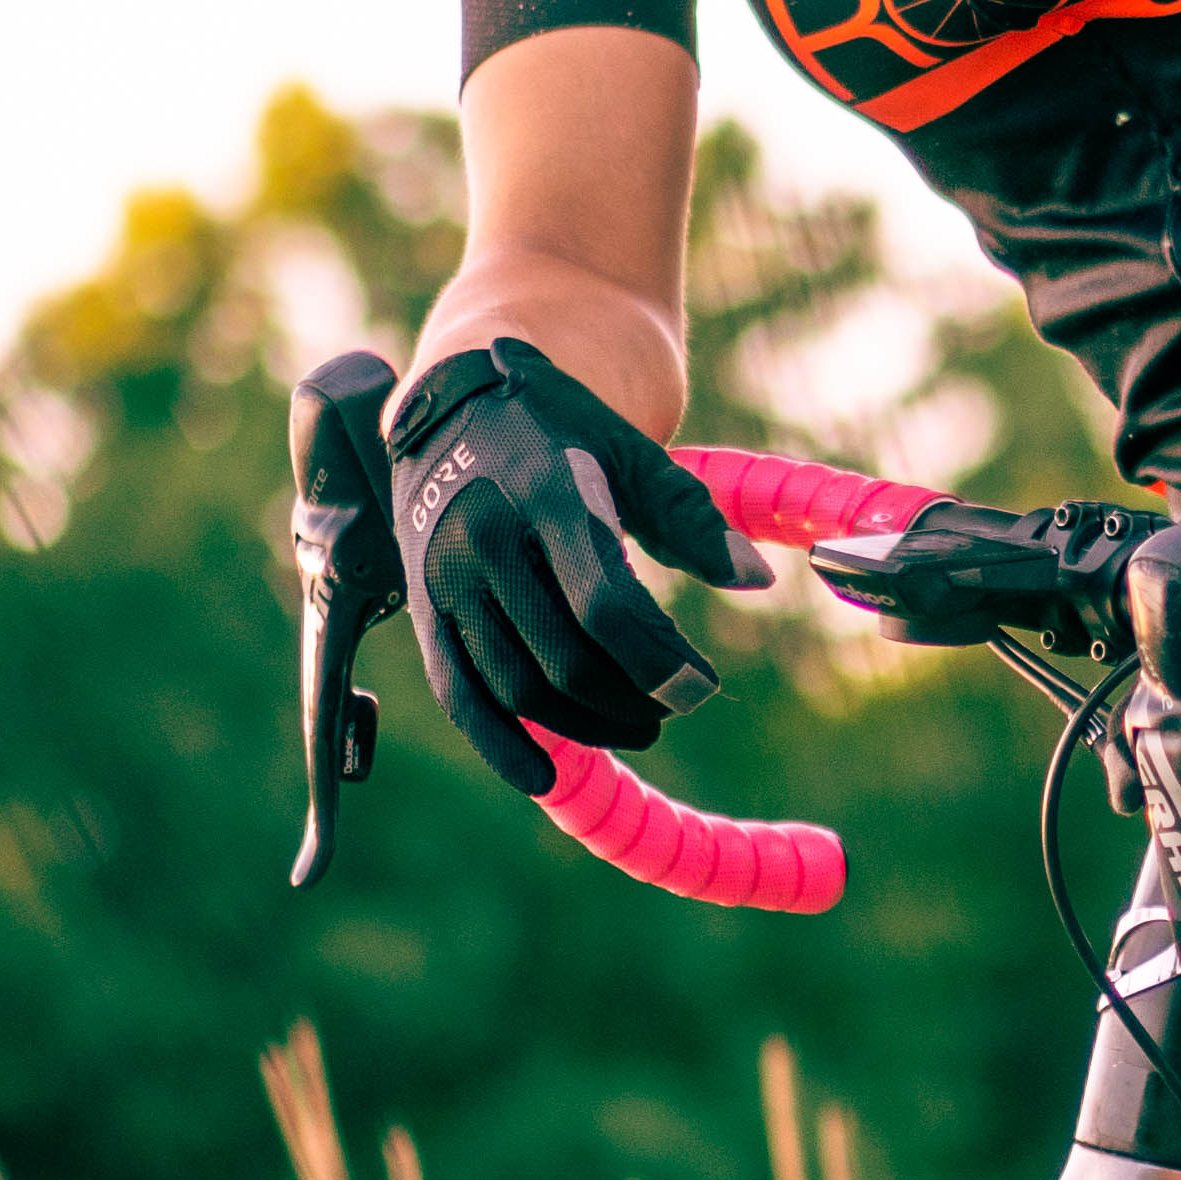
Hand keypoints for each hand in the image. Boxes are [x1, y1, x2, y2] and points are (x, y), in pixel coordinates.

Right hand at [381, 338, 759, 797]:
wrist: (454, 403)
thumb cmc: (561, 431)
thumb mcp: (630, 454)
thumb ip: (691, 520)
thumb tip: (758, 580)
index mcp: (545, 495)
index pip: (604, 604)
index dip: (658, 661)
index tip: (701, 688)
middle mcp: (486, 540)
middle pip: (564, 658)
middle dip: (629, 700)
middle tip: (673, 709)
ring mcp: (446, 579)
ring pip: (515, 685)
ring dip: (581, 725)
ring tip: (633, 729)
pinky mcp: (422, 609)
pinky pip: (457, 692)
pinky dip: (498, 743)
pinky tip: (542, 776)